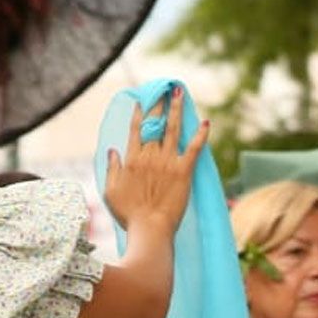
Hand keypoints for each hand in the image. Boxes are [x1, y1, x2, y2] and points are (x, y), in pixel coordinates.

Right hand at [103, 86, 208, 236]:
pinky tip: (206, 123)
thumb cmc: (129, 214)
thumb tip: (112, 149)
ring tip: (179, 92)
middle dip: (160, 104)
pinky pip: (193, 148)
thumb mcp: (111, 191)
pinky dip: (200, 135)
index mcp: (132, 159)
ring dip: (177, 109)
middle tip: (164, 89)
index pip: (135, 130)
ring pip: (173, 129)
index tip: (143, 101)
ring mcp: (168, 162)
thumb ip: (112, 168)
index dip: (140, 114)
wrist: (150, 228)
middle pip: (155, 124)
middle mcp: (150, 156)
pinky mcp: (184, 171)